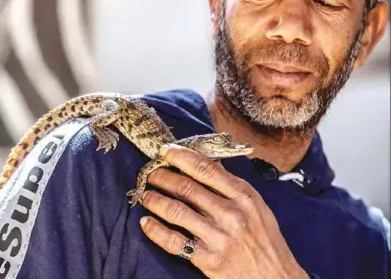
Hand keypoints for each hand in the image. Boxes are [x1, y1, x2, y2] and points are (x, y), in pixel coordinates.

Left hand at [139, 143, 308, 278]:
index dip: (182, 157)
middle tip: (150, 174)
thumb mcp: (256, 206)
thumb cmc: (265, 241)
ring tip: (146, 195)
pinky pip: (175, 242)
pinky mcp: (209, 260)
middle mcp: (231, 214)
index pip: (207, 169)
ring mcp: (219, 238)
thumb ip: (231, 185)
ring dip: (155, 200)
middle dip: (162, 177)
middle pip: (187, 188)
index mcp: (244, 196)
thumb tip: (208, 162)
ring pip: (176, 211)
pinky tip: (146, 222)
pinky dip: (156, 231)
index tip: (165, 151)